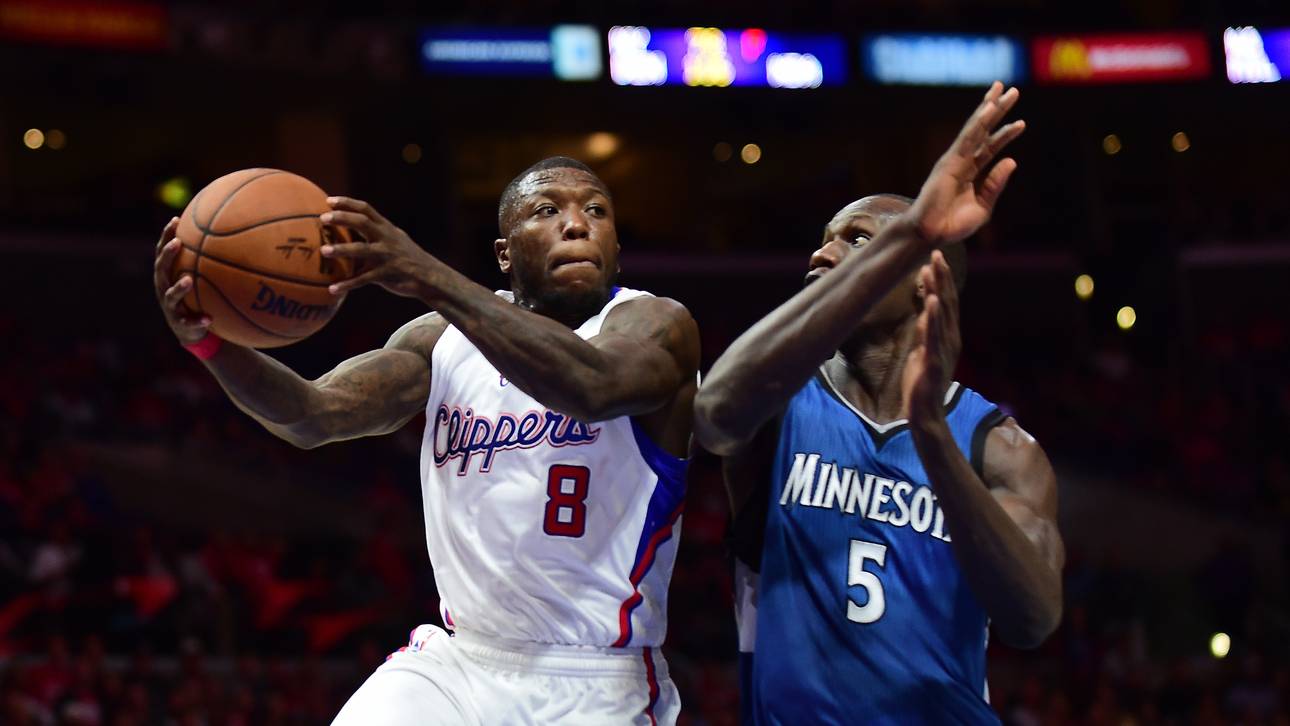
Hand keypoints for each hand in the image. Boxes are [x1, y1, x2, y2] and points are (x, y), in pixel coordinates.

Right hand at [153, 217, 212, 343]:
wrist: (192, 331)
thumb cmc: (197, 297)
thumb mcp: (200, 278)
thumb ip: (207, 261)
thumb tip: (230, 235)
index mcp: (168, 276)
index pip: (163, 252)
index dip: (167, 236)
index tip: (176, 220)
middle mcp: (164, 288)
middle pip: (161, 269)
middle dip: (167, 255)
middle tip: (177, 243)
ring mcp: (170, 307)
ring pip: (170, 296)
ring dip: (179, 288)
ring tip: (188, 281)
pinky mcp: (180, 324)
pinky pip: (189, 322)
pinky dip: (198, 320)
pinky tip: (209, 319)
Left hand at [320, 197, 435, 298]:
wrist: (429, 276)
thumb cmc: (407, 257)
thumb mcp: (395, 239)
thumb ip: (376, 233)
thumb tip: (352, 227)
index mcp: (386, 228)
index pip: (365, 209)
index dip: (347, 203)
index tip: (328, 200)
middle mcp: (386, 239)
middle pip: (362, 222)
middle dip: (342, 218)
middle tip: (323, 218)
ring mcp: (386, 256)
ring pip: (361, 250)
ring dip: (342, 250)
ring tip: (324, 251)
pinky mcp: (386, 274)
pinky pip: (363, 279)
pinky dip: (348, 284)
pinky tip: (333, 289)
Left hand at [902, 251, 960, 427]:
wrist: (924, 415)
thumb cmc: (922, 383)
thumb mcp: (923, 350)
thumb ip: (926, 329)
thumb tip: (925, 308)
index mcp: (947, 336)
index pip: (946, 302)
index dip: (942, 279)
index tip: (935, 256)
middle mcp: (950, 340)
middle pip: (946, 303)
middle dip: (941, 278)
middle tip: (935, 252)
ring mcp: (943, 352)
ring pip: (941, 316)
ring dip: (937, 291)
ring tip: (933, 270)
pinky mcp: (932, 364)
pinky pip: (933, 338)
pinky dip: (932, 319)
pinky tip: (928, 304)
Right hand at [907, 81, 1024, 246]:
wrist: (932, 234)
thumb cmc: (953, 225)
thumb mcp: (983, 206)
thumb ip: (996, 184)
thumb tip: (1012, 160)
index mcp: (971, 172)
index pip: (990, 147)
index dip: (1005, 133)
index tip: (1021, 122)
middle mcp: (963, 161)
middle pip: (984, 130)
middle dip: (997, 109)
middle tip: (1011, 90)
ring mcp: (955, 160)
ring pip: (975, 128)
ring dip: (989, 108)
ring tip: (1002, 89)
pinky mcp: (948, 163)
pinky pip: (966, 140)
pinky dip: (978, 123)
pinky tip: (988, 109)